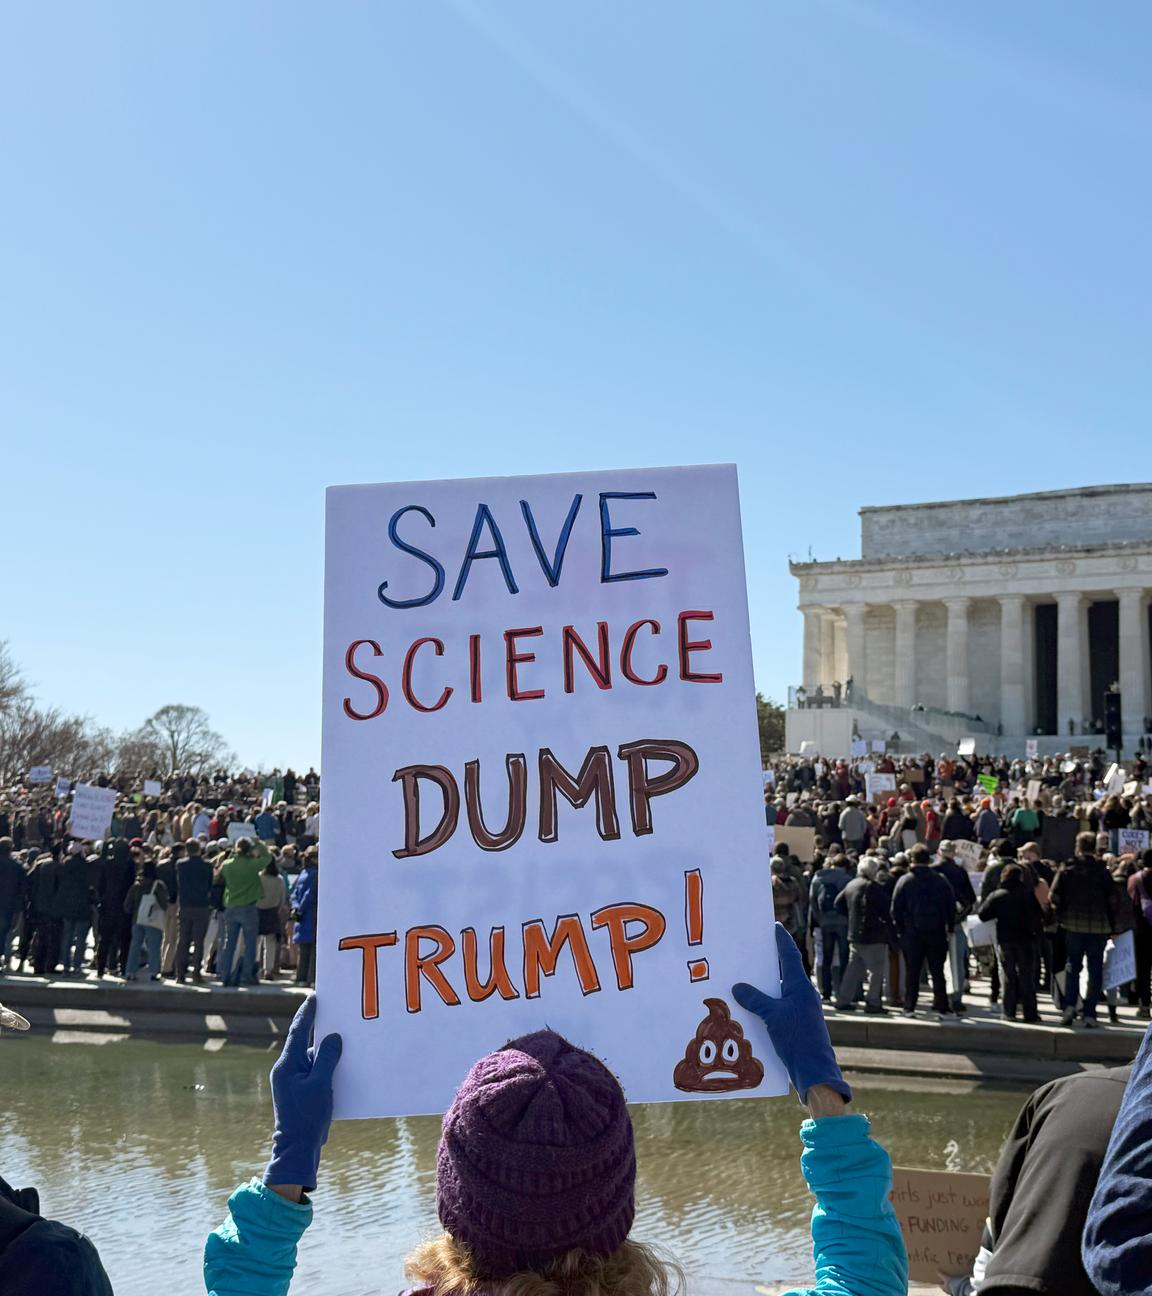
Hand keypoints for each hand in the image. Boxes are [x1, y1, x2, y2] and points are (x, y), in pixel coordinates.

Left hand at [264, 995, 341, 1193]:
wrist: (297, 1150)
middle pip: (304, 1042)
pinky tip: (341, 1066)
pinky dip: (326, 1066)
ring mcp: (292, 1081)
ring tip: (344, 1040)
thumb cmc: (308, 1117)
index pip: (298, 1031)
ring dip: (326, 1051)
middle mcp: (287, 1070)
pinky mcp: (299, 1091)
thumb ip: (327, 1058)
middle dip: (319, 1029)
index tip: (315, 996)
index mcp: (287, 1065)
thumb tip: (334, 1038)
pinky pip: (314, 1071)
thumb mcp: (321, 1084)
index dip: (308, 1013)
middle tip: (335, 1012)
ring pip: (311, 1057)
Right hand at [733, 922, 850, 1104]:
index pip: (789, 957)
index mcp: (800, 987)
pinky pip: (780, 1008)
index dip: (781, 941)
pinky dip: (767, 1004)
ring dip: (765, 987)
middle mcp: (803, 996)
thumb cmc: (797, 1040)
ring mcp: (802, 1011)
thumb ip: (755, 1000)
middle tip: (753, 952)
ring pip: (781, 992)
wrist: (815, 1072)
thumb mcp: (772, 1016)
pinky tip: (753, 1010)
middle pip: (784, 973)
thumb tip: (738, 987)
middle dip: (769, 963)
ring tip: (746, 981)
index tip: (775, 927)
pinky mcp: (798, 1026)